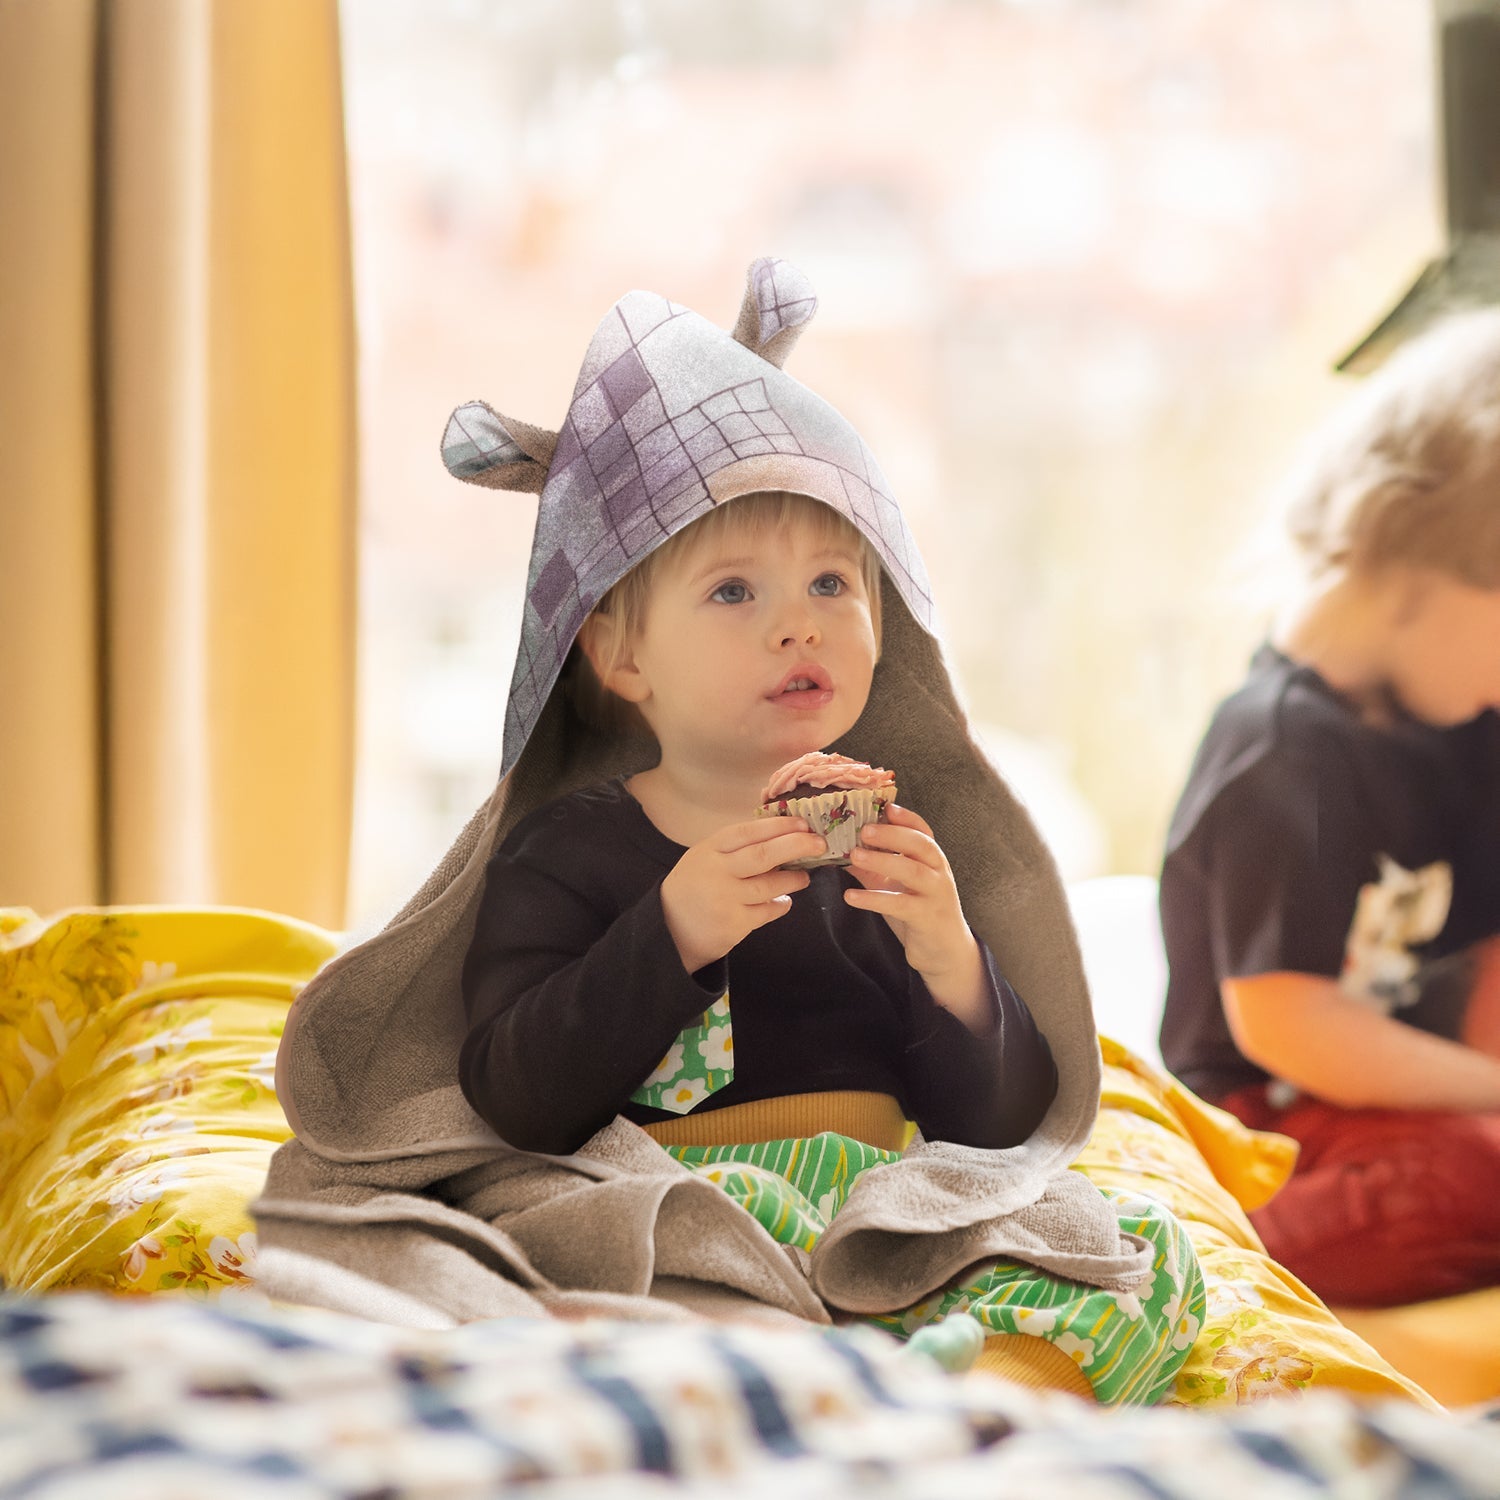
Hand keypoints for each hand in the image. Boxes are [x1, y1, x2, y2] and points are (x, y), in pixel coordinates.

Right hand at [660, 816, 826, 973]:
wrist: (668, 930)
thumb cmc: (693, 886)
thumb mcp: (704, 857)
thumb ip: (734, 848)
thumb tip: (780, 834)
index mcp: (710, 850)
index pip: (750, 831)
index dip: (779, 826)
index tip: (803, 823)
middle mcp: (718, 872)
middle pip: (765, 855)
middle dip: (797, 846)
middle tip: (819, 843)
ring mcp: (726, 899)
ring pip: (770, 885)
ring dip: (794, 879)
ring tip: (804, 877)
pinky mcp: (734, 924)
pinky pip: (767, 911)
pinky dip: (780, 904)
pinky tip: (785, 900)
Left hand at [844, 804, 990, 1031]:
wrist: (943, 951)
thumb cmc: (917, 911)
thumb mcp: (894, 884)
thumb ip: (872, 866)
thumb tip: (838, 847)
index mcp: (932, 860)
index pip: (923, 831)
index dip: (907, 818)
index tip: (887, 806)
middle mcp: (938, 873)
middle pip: (921, 845)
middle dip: (893, 834)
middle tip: (865, 829)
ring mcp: (936, 895)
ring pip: (913, 871)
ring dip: (883, 861)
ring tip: (854, 854)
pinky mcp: (927, 918)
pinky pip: (901, 905)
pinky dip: (875, 899)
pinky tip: (851, 897)